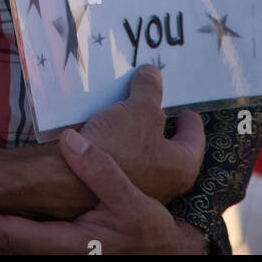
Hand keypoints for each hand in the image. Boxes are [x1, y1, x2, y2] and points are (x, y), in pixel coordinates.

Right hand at [0, 64, 204, 220]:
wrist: (67, 178)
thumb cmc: (116, 146)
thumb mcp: (139, 108)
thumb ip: (150, 89)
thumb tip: (154, 73)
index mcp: (179, 167)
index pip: (194, 139)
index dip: (190, 121)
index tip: (187, 111)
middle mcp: (162, 184)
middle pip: (166, 147)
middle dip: (159, 123)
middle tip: (153, 102)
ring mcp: (136, 188)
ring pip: (141, 153)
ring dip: (135, 131)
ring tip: (127, 107)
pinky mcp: (110, 188)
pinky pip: (120, 159)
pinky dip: (117, 141)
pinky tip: (106, 122)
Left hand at [0, 129, 208, 254]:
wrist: (165, 248)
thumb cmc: (148, 228)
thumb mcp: (132, 201)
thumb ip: (102, 172)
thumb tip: (71, 141)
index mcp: (70, 244)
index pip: (16, 235)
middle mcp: (59, 250)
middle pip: (9, 239)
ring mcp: (60, 246)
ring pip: (18, 235)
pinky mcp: (65, 238)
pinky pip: (31, 229)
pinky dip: (14, 218)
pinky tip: (6, 202)